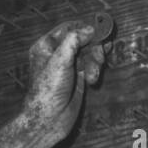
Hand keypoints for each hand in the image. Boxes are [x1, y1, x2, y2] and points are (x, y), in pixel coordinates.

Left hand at [20, 19, 108, 147]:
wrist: (49, 119)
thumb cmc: (48, 90)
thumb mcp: (60, 60)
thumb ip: (74, 40)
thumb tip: (90, 29)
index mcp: (46, 46)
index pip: (68, 28)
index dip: (84, 28)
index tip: (98, 32)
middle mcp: (57, 54)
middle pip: (82, 40)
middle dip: (93, 47)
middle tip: (101, 54)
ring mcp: (68, 66)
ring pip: (89, 53)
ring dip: (95, 61)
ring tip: (93, 75)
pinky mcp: (78, 77)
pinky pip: (91, 65)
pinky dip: (95, 70)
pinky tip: (93, 80)